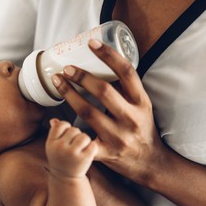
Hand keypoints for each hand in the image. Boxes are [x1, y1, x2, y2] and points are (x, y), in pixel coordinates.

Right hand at [46, 118, 97, 179]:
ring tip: (82, 147)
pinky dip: (93, 148)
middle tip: (75, 144)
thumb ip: (54, 132)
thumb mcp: (53, 146)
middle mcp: (60, 148)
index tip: (68, 134)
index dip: (67, 127)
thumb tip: (54, 120)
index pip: (60, 125)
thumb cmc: (60, 159)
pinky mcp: (84, 159)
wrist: (65, 179)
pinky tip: (88, 152)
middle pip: (74, 129)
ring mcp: (72, 154)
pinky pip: (93, 145)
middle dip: (77, 134)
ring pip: (84, 136)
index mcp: (51, 143)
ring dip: (86, 140)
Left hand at [51, 39, 166, 184]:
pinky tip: (55, 120)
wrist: (149, 162)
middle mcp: (131, 118)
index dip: (108, 55)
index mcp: (142, 102)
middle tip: (66, 68)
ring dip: (69, 94)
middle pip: (104, 91)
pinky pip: (82, 137)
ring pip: (88, 111)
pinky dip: (67, 128)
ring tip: (57, 82)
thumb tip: (102, 63)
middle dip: (82, 76)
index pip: (127, 73)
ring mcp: (118, 136)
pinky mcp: (106, 152)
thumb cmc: (143, 128)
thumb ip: (126, 88)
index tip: (91, 43)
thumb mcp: (142, 106)